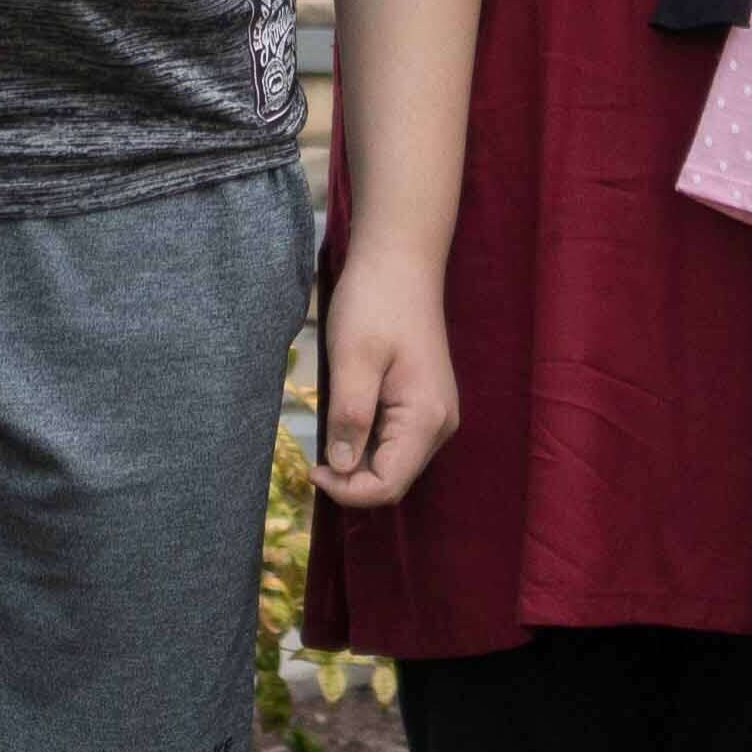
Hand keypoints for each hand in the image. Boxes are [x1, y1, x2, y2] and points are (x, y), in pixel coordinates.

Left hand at [315, 252, 460, 508]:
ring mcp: (434, 415)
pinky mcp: (423, 404)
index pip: (388, 486)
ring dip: (356, 459)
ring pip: (392, 462)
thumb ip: (350, 417)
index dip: (347, 489)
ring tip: (329, 428)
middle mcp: (439, 424)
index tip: (312, 468)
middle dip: (351, 478)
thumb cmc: (375, 303)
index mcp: (426, 418)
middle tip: (314, 454)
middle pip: (393, 479)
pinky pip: (394, 440)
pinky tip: (346, 415)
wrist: (400, 262)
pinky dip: (365, 440)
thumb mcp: (353, 359)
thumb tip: (339, 467)